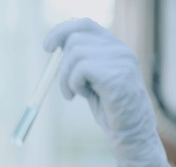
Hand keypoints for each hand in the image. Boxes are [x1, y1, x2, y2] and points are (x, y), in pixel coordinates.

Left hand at [43, 18, 175, 166]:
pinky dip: (74, 85)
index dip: (61, 31)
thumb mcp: (90, 79)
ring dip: (66, 79)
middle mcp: (120, 49)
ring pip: (75, 54)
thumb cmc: (108, 107)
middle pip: (74, 40)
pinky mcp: (117, 76)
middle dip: (61, 67)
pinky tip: (84, 97)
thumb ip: (79, 61)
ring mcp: (121, 61)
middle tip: (66, 90)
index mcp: (114, 47)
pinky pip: (80, 70)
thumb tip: (55, 46)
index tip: (47, 47)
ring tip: (75, 95)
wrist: (129, 133)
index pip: (84, 24)